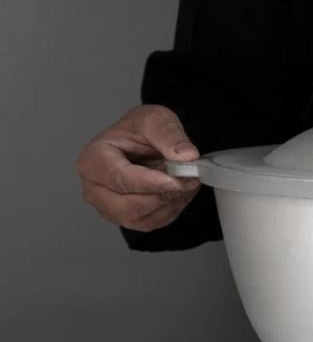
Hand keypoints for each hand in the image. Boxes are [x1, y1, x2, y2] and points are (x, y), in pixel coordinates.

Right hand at [76, 105, 200, 231]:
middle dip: (164, 195)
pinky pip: (151, 223)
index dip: (151, 183)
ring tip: (186, 182)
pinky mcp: (125, 217)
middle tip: (190, 180)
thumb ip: (169, 136)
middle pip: (128, 206)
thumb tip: (185, 156)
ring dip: (170, 203)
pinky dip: (171, 210)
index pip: (120, 179)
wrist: (143, 139)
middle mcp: (95, 187)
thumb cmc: (139, 130)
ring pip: (141, 218)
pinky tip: (179, 192)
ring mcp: (108, 206)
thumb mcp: (156, 119)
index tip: (176, 180)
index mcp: (94, 159)